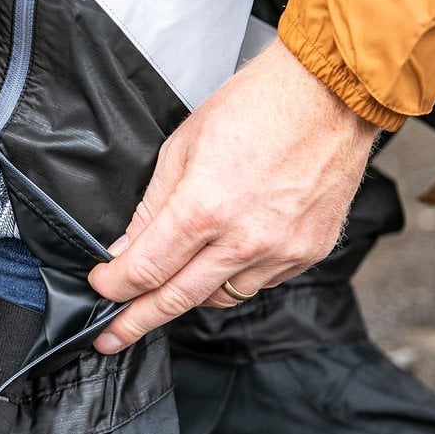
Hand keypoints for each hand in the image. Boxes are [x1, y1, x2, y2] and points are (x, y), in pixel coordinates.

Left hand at [88, 40, 379, 352]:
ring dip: (188, 295)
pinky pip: (259, 283)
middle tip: (111, 338)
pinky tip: (223, 258)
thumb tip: (126, 247)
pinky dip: (234, 276)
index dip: (114, 286)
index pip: (145, 270)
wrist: (332, 95)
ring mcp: (281, 251)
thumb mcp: (181, 147)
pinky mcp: (308, 253)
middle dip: (136, 321)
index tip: (101, 287)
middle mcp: (245, 240)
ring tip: (168, 286)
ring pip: (220, 297)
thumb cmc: (256, 107)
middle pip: (177, 299)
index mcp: (204, 209)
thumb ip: (152, 206)